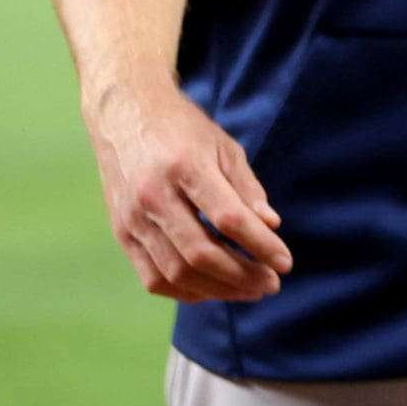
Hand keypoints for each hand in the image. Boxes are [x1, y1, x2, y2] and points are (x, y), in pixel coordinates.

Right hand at [83, 75, 290, 302]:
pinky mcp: (121, 233)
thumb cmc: (183, 130)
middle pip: (200, 253)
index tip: (285, 262)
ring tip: (249, 289)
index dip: (259, 245)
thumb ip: (247, 189)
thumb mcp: (224, 147)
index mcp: (185, 167)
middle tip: (271, 283)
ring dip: (217, 289)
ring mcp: (132, 218)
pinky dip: (186, 291)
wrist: (125, 115)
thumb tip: (271, 226)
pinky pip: (153, 277)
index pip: (228, 219)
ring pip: (175, 272)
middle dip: (241, 275)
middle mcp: (153, 196)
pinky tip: (214, 289)